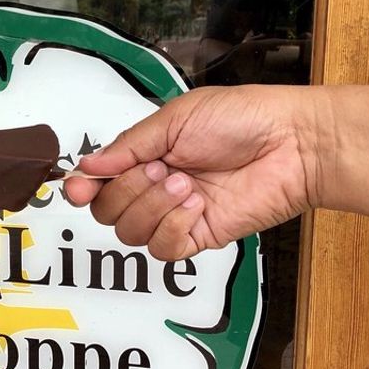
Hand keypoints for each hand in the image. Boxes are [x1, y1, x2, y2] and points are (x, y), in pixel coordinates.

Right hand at [64, 85, 318, 259]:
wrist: (291, 143)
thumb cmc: (242, 119)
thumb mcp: (176, 119)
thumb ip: (128, 147)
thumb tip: (87, 167)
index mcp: (148, 155)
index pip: (100, 183)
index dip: (83, 188)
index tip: (77, 187)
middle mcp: (157, 187)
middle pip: (108, 212)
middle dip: (127, 191)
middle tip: (159, 169)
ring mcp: (177, 215)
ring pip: (131, 233)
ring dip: (153, 206)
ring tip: (186, 183)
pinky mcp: (200, 237)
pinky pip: (163, 249)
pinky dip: (173, 227)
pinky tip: (196, 205)